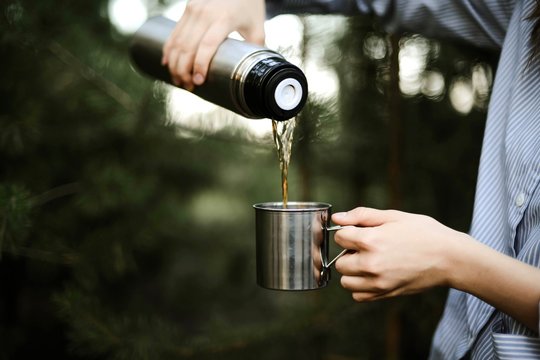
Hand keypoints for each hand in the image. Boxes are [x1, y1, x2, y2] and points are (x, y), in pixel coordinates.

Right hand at [162, 0, 265, 89]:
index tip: (198, 81)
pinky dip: (169, 49)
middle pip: (188, 47)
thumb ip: (255, 50)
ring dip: (175, 63)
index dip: (200, 65)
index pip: (207, 45)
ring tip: (179, 80)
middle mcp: (205, 13)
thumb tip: (253, 72)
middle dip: (184, 70)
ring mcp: (193, 9)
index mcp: (224, 18)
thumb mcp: (257, 27)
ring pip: (178, 41)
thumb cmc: (250, 4)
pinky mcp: (187, 7)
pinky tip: (167, 63)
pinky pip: (174, 32)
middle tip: (188, 86)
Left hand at [331, 207, 467, 301]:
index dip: (348, 232)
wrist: (450, 258)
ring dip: (352, 271)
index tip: (360, 232)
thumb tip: (337, 218)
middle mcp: (371, 264)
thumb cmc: (424, 233)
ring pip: (346, 281)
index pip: (339, 238)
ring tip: (370, 261)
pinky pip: (358, 295)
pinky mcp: (385, 294)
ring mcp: (378, 282)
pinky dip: (361, 286)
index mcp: (371, 241)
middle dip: (349, 252)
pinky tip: (373, 275)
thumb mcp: (393, 216)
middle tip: (367, 247)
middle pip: (340, 262)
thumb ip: (361, 216)